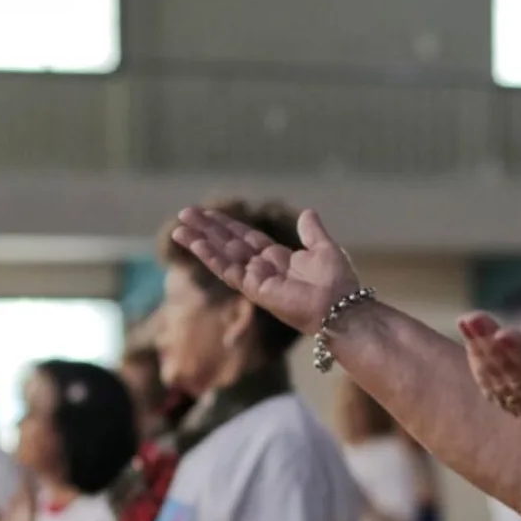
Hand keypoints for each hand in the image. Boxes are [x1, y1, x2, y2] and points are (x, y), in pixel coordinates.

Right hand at [172, 207, 360, 334]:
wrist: (342, 307)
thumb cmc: (338, 283)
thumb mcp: (325, 249)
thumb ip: (312, 232)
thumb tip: (307, 212)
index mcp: (279, 259)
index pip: (247, 238)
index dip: (228, 225)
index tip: (208, 212)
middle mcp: (264, 269)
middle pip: (229, 244)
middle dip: (208, 229)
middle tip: (184, 213)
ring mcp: (257, 280)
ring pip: (223, 257)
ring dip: (201, 242)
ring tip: (179, 229)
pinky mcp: (254, 290)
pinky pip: (228, 270)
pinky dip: (211, 257)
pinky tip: (196, 244)